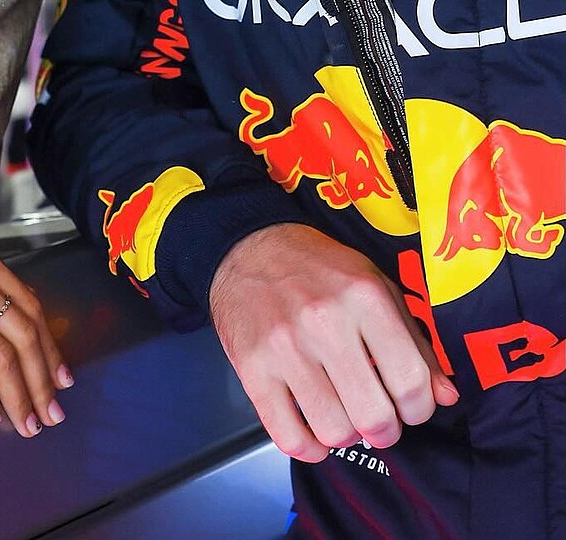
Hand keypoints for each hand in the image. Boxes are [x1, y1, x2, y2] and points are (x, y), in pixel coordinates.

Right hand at [208, 223, 457, 462]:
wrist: (249, 246)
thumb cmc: (319, 268)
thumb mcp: (376, 285)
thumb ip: (415, 340)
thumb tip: (445, 396)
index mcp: (364, 297)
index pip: (411, 382)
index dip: (418, 408)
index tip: (409, 406)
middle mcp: (324, 321)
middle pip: (374, 416)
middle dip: (385, 430)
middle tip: (378, 419)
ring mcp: (284, 346)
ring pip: (334, 432)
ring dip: (347, 436)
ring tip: (343, 415)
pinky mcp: (251, 366)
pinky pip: (288, 436)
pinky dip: (308, 448)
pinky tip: (314, 431)